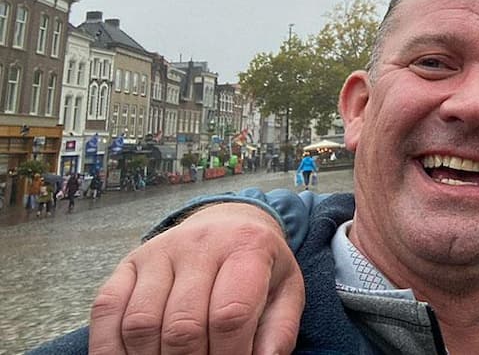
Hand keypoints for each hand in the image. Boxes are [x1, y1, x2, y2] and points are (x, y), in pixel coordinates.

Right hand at [89, 203, 303, 354]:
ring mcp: (160, 251)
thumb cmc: (259, 266)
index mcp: (247, 246)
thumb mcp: (285, 290)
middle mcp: (200, 243)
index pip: (230, 315)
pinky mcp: (129, 263)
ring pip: (141, 324)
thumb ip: (278, 330)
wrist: (230, 222)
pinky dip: (111, 348)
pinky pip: (107, 310)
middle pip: (182, 326)